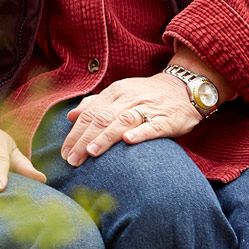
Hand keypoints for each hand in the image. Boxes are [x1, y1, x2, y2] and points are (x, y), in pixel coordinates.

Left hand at [61, 70, 198, 164]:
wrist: (184, 88)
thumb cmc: (146, 95)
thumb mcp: (119, 94)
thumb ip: (95, 104)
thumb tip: (70, 116)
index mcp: (114, 92)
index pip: (89, 114)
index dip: (75, 133)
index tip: (64, 152)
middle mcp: (128, 98)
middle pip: (101, 119)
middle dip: (84, 140)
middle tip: (72, 160)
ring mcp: (148, 107)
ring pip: (122, 121)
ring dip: (105, 137)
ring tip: (91, 153)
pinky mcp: (168, 118)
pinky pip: (153, 125)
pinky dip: (140, 132)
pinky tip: (128, 141)